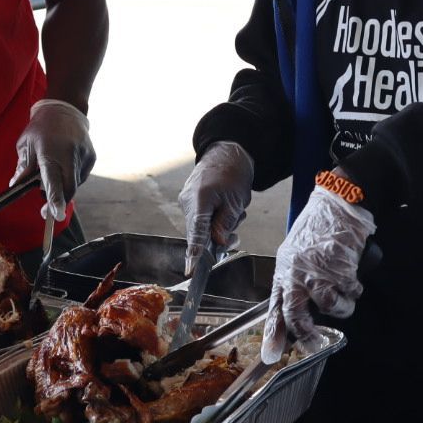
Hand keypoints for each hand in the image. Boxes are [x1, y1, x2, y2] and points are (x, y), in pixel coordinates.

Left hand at [12, 99, 94, 219]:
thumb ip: (23, 167)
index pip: (54, 181)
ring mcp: (83, 157)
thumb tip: (15, 185)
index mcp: (50, 152)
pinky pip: (80, 177)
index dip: (55, 200)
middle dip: (58, 202)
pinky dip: (70, 178)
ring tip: (53, 172)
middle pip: (68, 189)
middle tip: (46, 209)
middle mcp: (70, 156)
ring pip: (74, 185)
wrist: (66, 108)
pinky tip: (63, 165)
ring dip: (63, 187)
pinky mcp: (91, 158)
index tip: (54, 214)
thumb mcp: (26, 144)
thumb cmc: (42, 127)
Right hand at [178, 141, 253, 275]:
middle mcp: (188, 202)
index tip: (191, 270)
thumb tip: (217, 243)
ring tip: (234, 211)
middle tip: (234, 234)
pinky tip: (226, 209)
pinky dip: (213, 219)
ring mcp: (186, 200)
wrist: (227, 152)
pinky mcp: (189, 199)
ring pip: (201, 227)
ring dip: (218, 227)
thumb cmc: (233, 174)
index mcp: (200, 200)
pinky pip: (201, 218)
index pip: (196, 234)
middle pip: (199, 234)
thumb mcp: (236, 202)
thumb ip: (224, 225)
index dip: (194, 254)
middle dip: (217, 238)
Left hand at [261, 184, 374, 363]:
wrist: (338, 202)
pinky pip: (351, 291)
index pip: (275, 305)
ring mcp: (319, 269)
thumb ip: (295, 278)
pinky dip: (355, 289)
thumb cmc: (318, 226)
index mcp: (284, 268)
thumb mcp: (296, 251)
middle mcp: (297, 271)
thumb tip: (300, 306)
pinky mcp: (341, 266)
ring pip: (330, 305)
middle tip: (317, 340)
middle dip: (308, 332)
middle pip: (296, 314)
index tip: (272, 353)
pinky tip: (354, 278)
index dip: (273, 333)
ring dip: (342, 306)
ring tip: (345, 294)